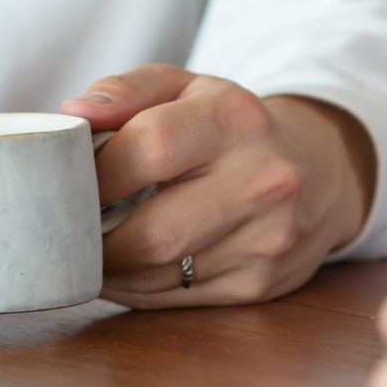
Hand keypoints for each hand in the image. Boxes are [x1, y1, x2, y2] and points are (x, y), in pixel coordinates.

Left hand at [62, 65, 375, 306]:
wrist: (318, 172)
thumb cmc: (231, 128)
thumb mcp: (187, 88)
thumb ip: (127, 91)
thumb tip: (74, 114)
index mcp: (238, 118)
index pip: (148, 148)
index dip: (94, 172)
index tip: (68, 180)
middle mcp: (265, 180)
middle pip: (153, 231)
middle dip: (93, 236)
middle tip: (68, 226)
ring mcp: (268, 239)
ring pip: (158, 273)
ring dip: (109, 267)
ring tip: (92, 244)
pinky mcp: (260, 284)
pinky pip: (173, 298)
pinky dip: (134, 286)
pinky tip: (127, 264)